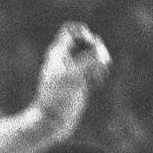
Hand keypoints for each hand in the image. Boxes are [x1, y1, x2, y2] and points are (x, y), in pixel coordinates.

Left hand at [32, 23, 111, 137]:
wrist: (51, 121)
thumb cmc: (57, 98)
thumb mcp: (73, 76)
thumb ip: (88, 60)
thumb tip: (101, 48)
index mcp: (58, 53)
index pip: (71, 30)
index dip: (84, 33)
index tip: (90, 45)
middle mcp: (65, 60)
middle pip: (85, 42)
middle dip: (96, 49)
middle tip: (100, 62)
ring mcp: (73, 72)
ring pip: (92, 57)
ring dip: (100, 62)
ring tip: (99, 75)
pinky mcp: (79, 84)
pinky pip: (93, 71)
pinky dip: (99, 74)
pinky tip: (97, 84)